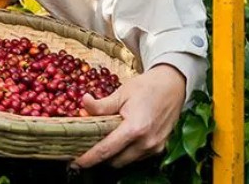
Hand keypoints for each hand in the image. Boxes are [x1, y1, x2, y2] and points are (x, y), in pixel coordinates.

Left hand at [72, 63, 186, 168]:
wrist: (172, 85)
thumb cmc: (146, 87)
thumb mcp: (121, 93)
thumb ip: (102, 105)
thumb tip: (83, 103)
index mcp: (135, 128)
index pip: (107, 150)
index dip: (90, 158)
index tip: (76, 162)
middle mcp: (146, 142)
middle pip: (115, 161)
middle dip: (101, 157)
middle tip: (88, 147)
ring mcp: (155, 147)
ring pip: (127, 161)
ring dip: (114, 155)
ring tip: (104, 140)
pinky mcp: (160, 148)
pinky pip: (138, 157)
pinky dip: (127, 152)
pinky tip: (121, 139)